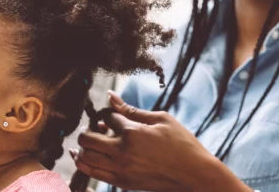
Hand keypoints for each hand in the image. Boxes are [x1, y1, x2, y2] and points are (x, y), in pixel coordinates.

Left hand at [72, 91, 251, 191]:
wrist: (194, 174)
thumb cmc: (181, 143)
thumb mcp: (161, 119)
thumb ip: (132, 110)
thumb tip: (110, 96)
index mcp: (132, 132)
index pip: (107, 118)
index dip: (108, 114)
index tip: (113, 115)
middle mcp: (122, 152)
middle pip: (87, 138)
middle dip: (88, 129)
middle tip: (97, 127)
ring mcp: (121, 170)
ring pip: (85, 157)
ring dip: (84, 147)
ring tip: (93, 141)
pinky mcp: (122, 182)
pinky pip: (92, 173)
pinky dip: (84, 163)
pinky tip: (87, 156)